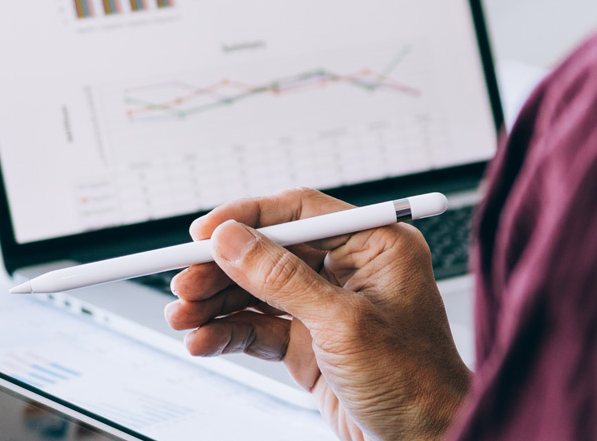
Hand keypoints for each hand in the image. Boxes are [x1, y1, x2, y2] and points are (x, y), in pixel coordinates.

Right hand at [166, 189, 470, 440]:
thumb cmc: (414, 383)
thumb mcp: (343, 325)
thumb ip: (283, 280)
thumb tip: (232, 240)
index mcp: (376, 245)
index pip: (301, 212)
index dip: (247, 219)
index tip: (202, 235)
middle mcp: (351, 270)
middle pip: (270, 252)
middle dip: (222, 270)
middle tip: (182, 283)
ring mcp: (328, 308)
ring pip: (258, 292)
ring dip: (216, 304)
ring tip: (182, 318)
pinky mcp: (311, 344)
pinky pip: (260, 328)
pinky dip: (228, 334)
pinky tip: (202, 341)